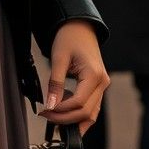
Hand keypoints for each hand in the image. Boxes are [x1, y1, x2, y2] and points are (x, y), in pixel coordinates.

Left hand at [38, 19, 110, 134]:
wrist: (80, 28)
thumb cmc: (69, 38)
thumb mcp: (59, 58)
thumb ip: (55, 83)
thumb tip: (50, 106)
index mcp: (94, 75)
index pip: (79, 102)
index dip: (61, 110)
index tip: (45, 111)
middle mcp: (102, 83)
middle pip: (86, 112)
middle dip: (65, 119)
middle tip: (46, 115)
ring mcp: (102, 86)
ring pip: (91, 114)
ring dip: (72, 120)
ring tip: (53, 118)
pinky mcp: (98, 88)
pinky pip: (91, 108)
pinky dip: (79, 115)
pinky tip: (64, 115)